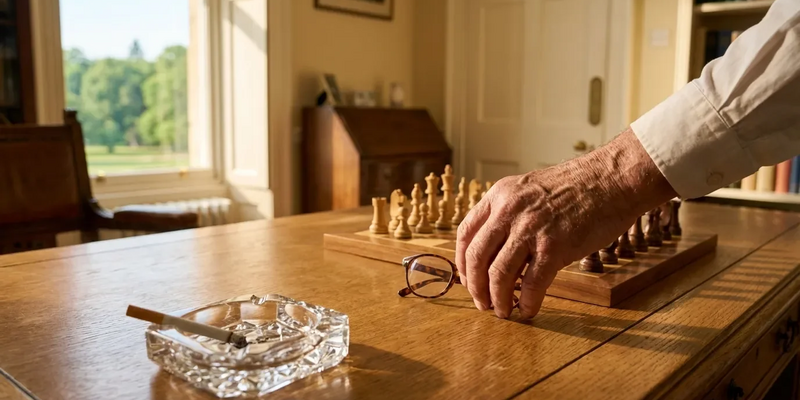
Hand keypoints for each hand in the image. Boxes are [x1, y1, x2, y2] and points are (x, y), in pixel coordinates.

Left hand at [455, 128, 676, 318]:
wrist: (612, 179)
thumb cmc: (577, 186)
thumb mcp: (529, 190)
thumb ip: (510, 213)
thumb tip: (497, 250)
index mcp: (499, 196)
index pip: (465, 234)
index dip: (462, 263)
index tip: (467, 280)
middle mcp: (509, 211)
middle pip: (476, 257)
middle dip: (475, 287)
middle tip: (482, 304)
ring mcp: (531, 229)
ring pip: (498, 274)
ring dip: (497, 299)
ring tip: (503, 312)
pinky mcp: (555, 247)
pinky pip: (531, 284)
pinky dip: (527, 302)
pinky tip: (528, 310)